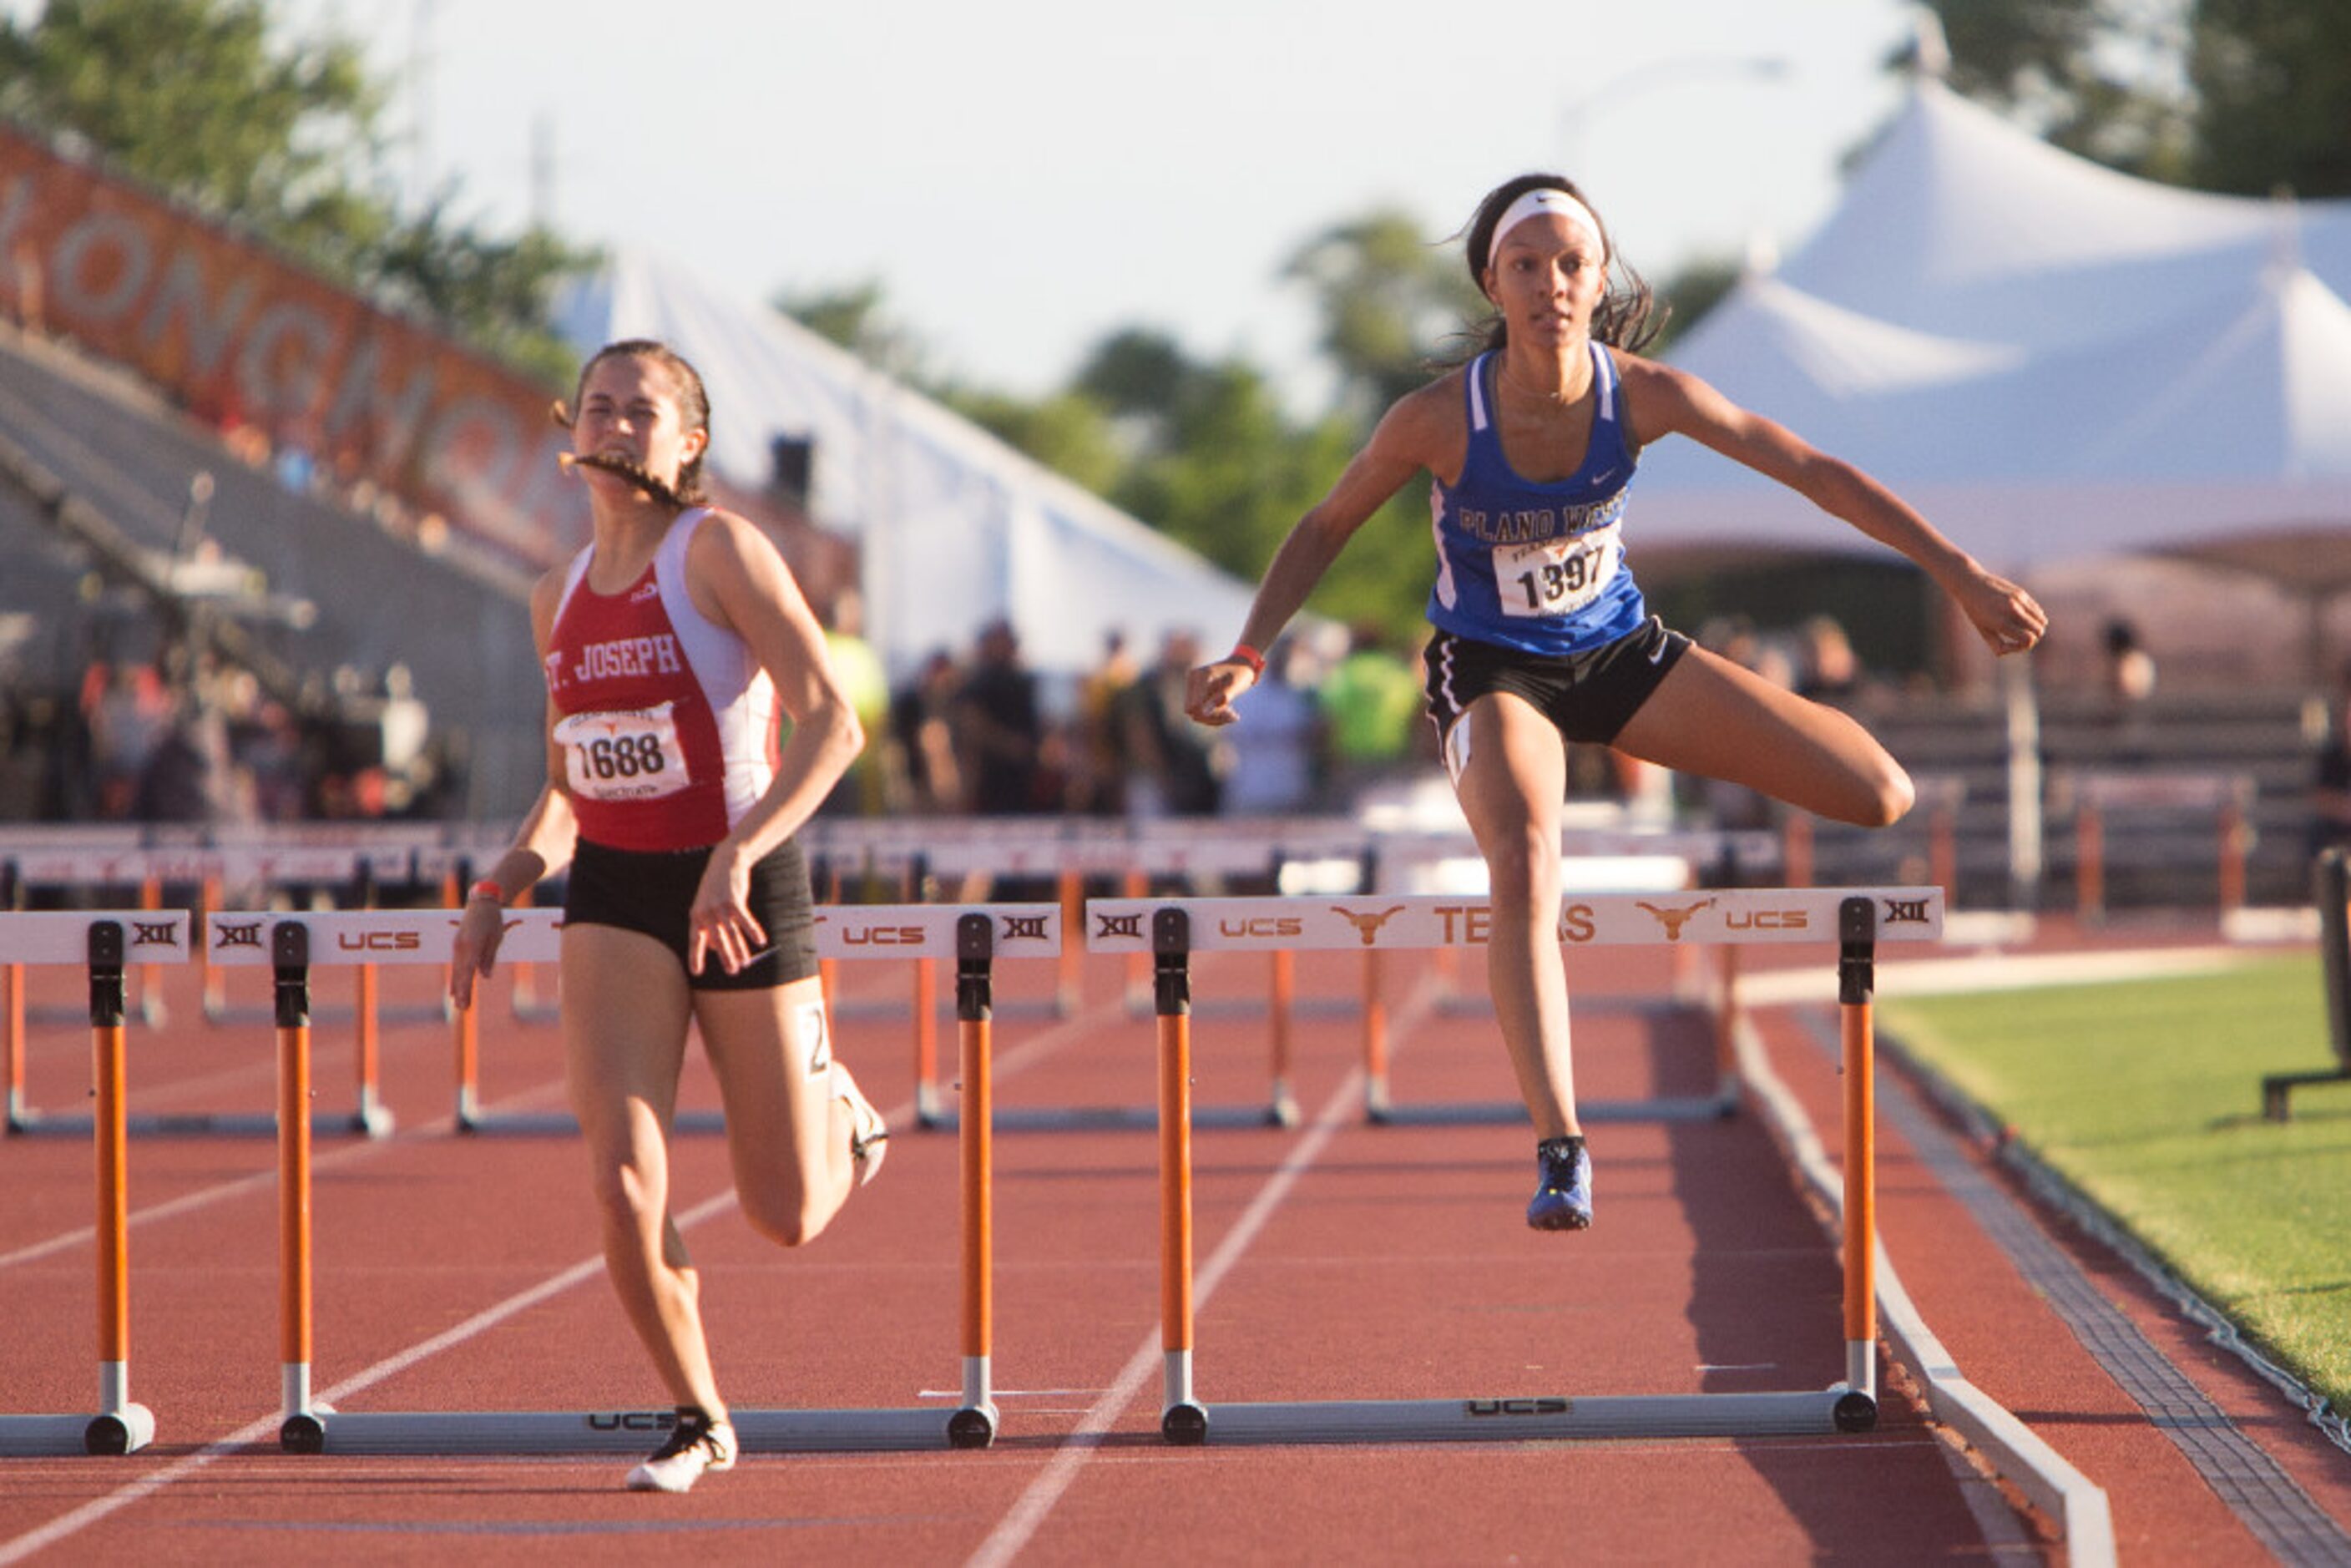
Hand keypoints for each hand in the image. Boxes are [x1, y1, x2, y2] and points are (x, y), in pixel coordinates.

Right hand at [449, 898, 507, 1009]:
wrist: (482, 903)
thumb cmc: (492, 920)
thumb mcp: (496, 938)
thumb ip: (489, 958)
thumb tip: (485, 976)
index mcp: (472, 945)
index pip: (468, 971)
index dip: (466, 987)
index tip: (465, 1001)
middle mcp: (461, 946)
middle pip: (460, 973)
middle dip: (461, 992)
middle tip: (462, 1009)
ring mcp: (457, 946)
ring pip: (456, 971)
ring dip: (457, 988)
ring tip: (458, 1004)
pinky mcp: (457, 945)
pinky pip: (456, 965)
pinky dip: (456, 978)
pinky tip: (454, 991)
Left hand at [688, 843, 766, 975]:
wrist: (724, 863)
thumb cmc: (715, 889)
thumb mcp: (707, 906)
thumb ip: (708, 926)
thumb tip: (713, 948)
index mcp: (696, 915)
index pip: (694, 940)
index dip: (695, 956)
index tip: (696, 973)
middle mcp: (706, 912)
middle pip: (716, 940)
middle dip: (725, 957)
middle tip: (732, 972)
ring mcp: (720, 906)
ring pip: (731, 933)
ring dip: (739, 949)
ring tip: (745, 962)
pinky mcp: (734, 900)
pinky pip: (745, 920)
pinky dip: (753, 931)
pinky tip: (760, 941)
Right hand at [1184, 658, 1257, 726]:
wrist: (1241, 665)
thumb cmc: (1241, 674)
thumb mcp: (1235, 686)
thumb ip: (1220, 698)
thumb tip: (1204, 712)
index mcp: (1201, 676)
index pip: (1195, 706)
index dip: (1211, 715)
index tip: (1230, 712)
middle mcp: (1193, 679)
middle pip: (1194, 712)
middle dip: (1213, 717)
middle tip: (1232, 714)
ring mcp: (1192, 685)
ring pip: (1196, 714)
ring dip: (1215, 717)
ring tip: (1232, 713)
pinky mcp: (1195, 692)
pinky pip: (1200, 711)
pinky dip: (1214, 715)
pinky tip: (1227, 710)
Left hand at [1958, 567, 2047, 657]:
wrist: (1971, 584)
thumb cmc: (1975, 611)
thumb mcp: (1983, 630)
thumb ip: (1997, 645)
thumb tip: (2013, 649)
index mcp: (2001, 623)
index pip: (2028, 640)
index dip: (2024, 646)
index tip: (2013, 644)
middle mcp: (2012, 610)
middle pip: (2038, 631)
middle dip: (2032, 638)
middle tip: (2020, 637)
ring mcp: (2018, 600)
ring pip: (2042, 620)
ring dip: (2036, 627)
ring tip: (2023, 627)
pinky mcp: (2021, 593)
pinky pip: (2038, 610)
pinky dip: (2035, 617)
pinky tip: (2023, 617)